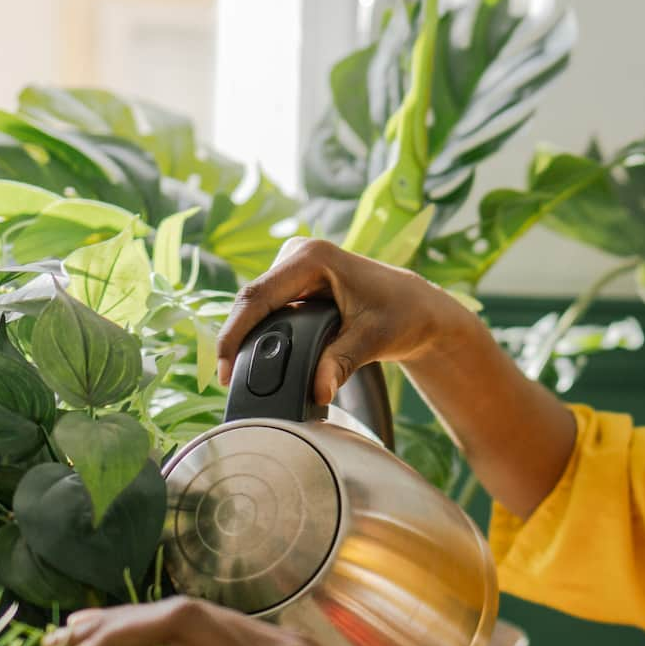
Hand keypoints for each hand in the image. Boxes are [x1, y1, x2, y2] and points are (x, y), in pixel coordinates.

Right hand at [217, 237, 474, 404]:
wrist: (419, 309)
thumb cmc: (403, 315)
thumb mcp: (373, 339)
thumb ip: (342, 362)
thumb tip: (318, 391)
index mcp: (313, 257)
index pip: (258, 296)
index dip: (235, 334)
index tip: (226, 370)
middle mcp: (298, 254)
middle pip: (251, 302)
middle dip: (237, 341)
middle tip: (230, 382)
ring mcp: (293, 267)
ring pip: (256, 307)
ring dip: (247, 339)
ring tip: (238, 377)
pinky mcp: (295, 283)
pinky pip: (268, 310)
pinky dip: (261, 335)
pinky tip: (256, 362)